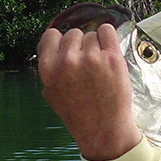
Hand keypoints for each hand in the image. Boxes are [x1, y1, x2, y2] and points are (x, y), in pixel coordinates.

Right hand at [37, 23, 141, 160]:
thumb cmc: (78, 114)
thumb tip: (54, 46)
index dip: (60, 43)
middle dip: (80, 46)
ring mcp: (91, 58)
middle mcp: (67, 60)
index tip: (69, 52)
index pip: (51, 35)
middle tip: (87, 67)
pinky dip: (109, 37)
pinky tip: (109, 51)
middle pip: (73, 34)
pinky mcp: (112, 58)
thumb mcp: (51, 92)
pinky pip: (108, 30)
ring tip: (99, 69)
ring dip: (96, 47)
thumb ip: (51, 68)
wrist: (103, 130)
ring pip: (92, 34)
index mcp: (48, 68)